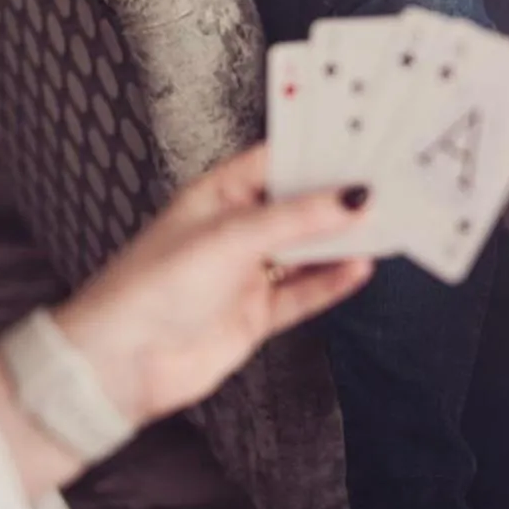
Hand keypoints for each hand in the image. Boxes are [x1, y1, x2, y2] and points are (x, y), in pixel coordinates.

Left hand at [50, 143, 372, 426]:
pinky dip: (332, 282)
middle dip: (337, 198)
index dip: (315, 152)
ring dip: (341, 241)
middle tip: (384, 184)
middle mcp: (234, 231)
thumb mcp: (231, 237)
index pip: (275, 162)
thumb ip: (297, 219)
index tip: (359, 143)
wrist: (123, 365)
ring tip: (384, 225)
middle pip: (297, 207)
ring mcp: (246, 274)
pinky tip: (359, 268)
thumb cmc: (153, 288)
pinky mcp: (256, 314)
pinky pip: (303, 293)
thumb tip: (352, 199)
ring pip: (306, 251)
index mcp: (217, 196)